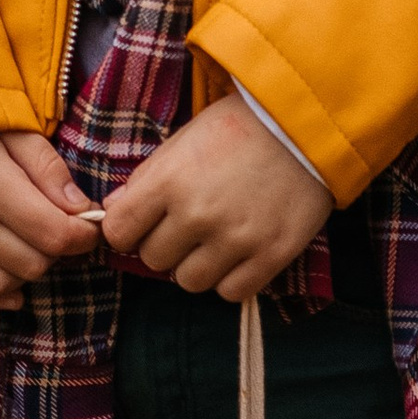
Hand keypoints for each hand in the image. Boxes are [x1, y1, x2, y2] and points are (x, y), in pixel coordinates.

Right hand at [0, 130, 102, 309]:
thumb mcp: (12, 129)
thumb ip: (48, 169)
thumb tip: (82, 210)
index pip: (54, 235)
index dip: (82, 237)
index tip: (88, 227)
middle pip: (31, 264)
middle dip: (55, 253)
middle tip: (57, 232)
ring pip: (0, 286)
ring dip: (25, 274)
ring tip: (30, 249)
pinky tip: (11, 283)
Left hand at [100, 96, 330, 302]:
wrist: (305, 126)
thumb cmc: (238, 128)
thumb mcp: (182, 141)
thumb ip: (145, 179)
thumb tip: (112, 212)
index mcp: (169, 181)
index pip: (119, 232)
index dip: (128, 229)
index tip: (144, 223)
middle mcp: (198, 215)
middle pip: (154, 259)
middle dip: (166, 243)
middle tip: (189, 224)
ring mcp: (236, 239)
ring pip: (190, 281)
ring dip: (197, 264)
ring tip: (216, 239)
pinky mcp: (271, 255)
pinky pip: (231, 292)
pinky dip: (231, 277)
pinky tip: (240, 252)